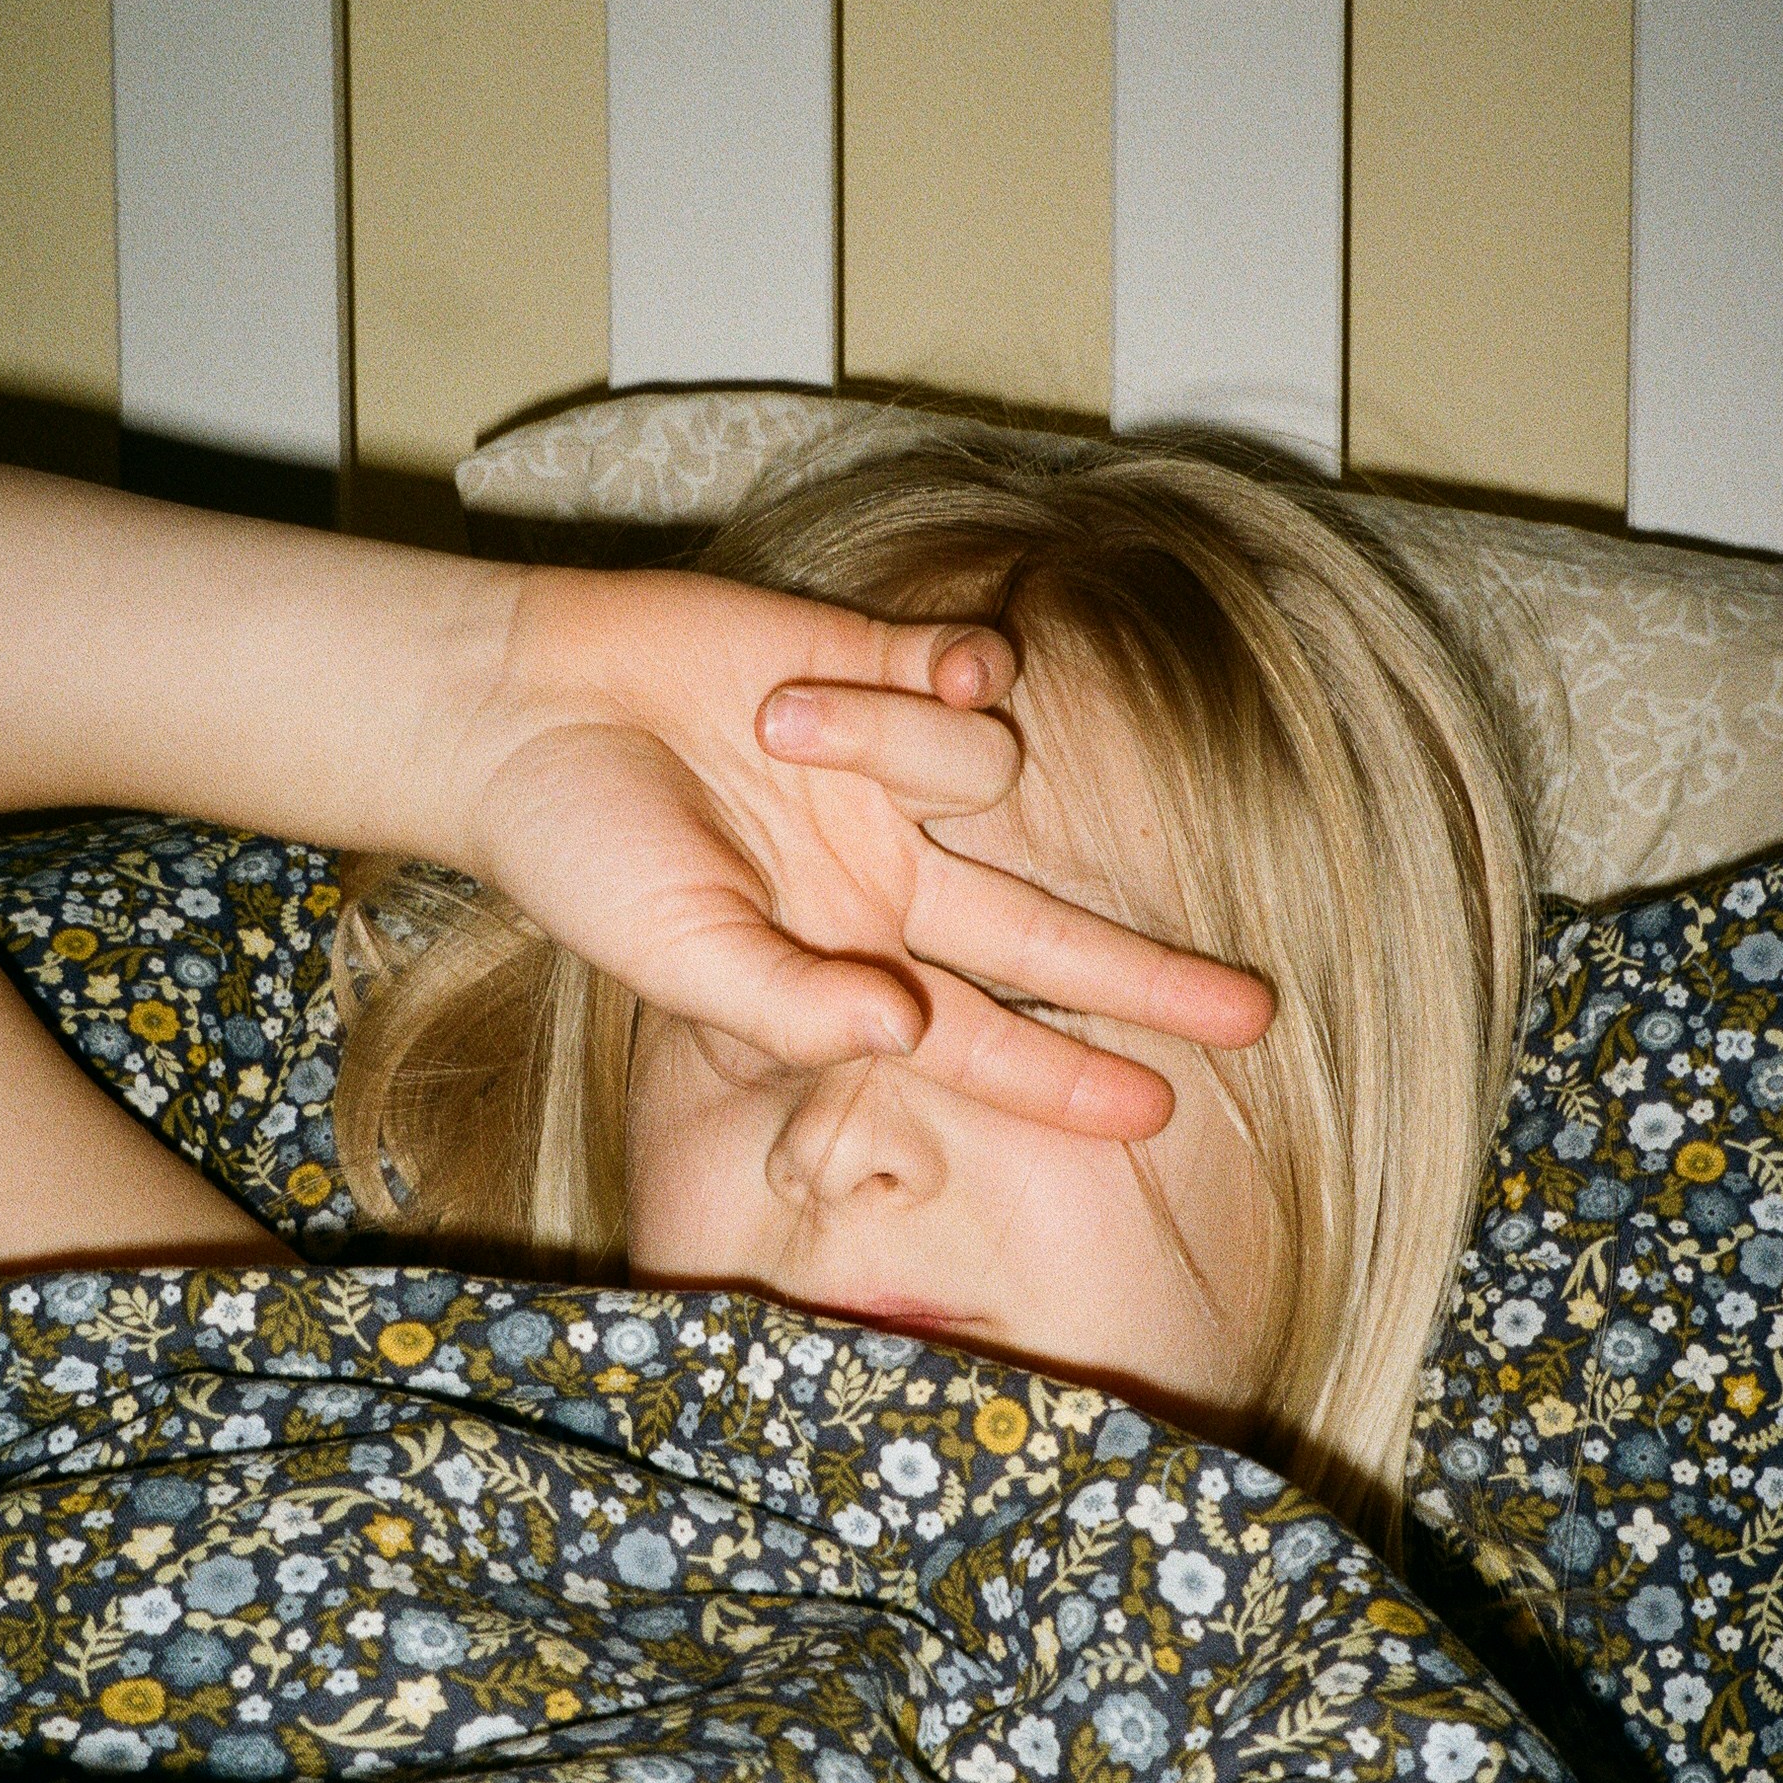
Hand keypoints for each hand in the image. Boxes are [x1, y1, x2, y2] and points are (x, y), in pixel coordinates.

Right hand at [463, 564, 1270, 1137]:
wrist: (525, 706)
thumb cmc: (585, 853)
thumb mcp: (677, 956)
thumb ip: (789, 1007)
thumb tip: (904, 1031)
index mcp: (844, 959)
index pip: (981, 1033)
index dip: (1066, 1076)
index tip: (1161, 1114)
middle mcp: (891, 875)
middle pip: (1053, 935)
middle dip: (1150, 977)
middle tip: (1257, 1015)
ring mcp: (898, 775)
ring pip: (989, 771)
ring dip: (892, 742)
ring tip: (776, 721)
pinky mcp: (887, 668)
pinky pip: (975, 676)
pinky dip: (946, 674)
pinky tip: (880, 670)